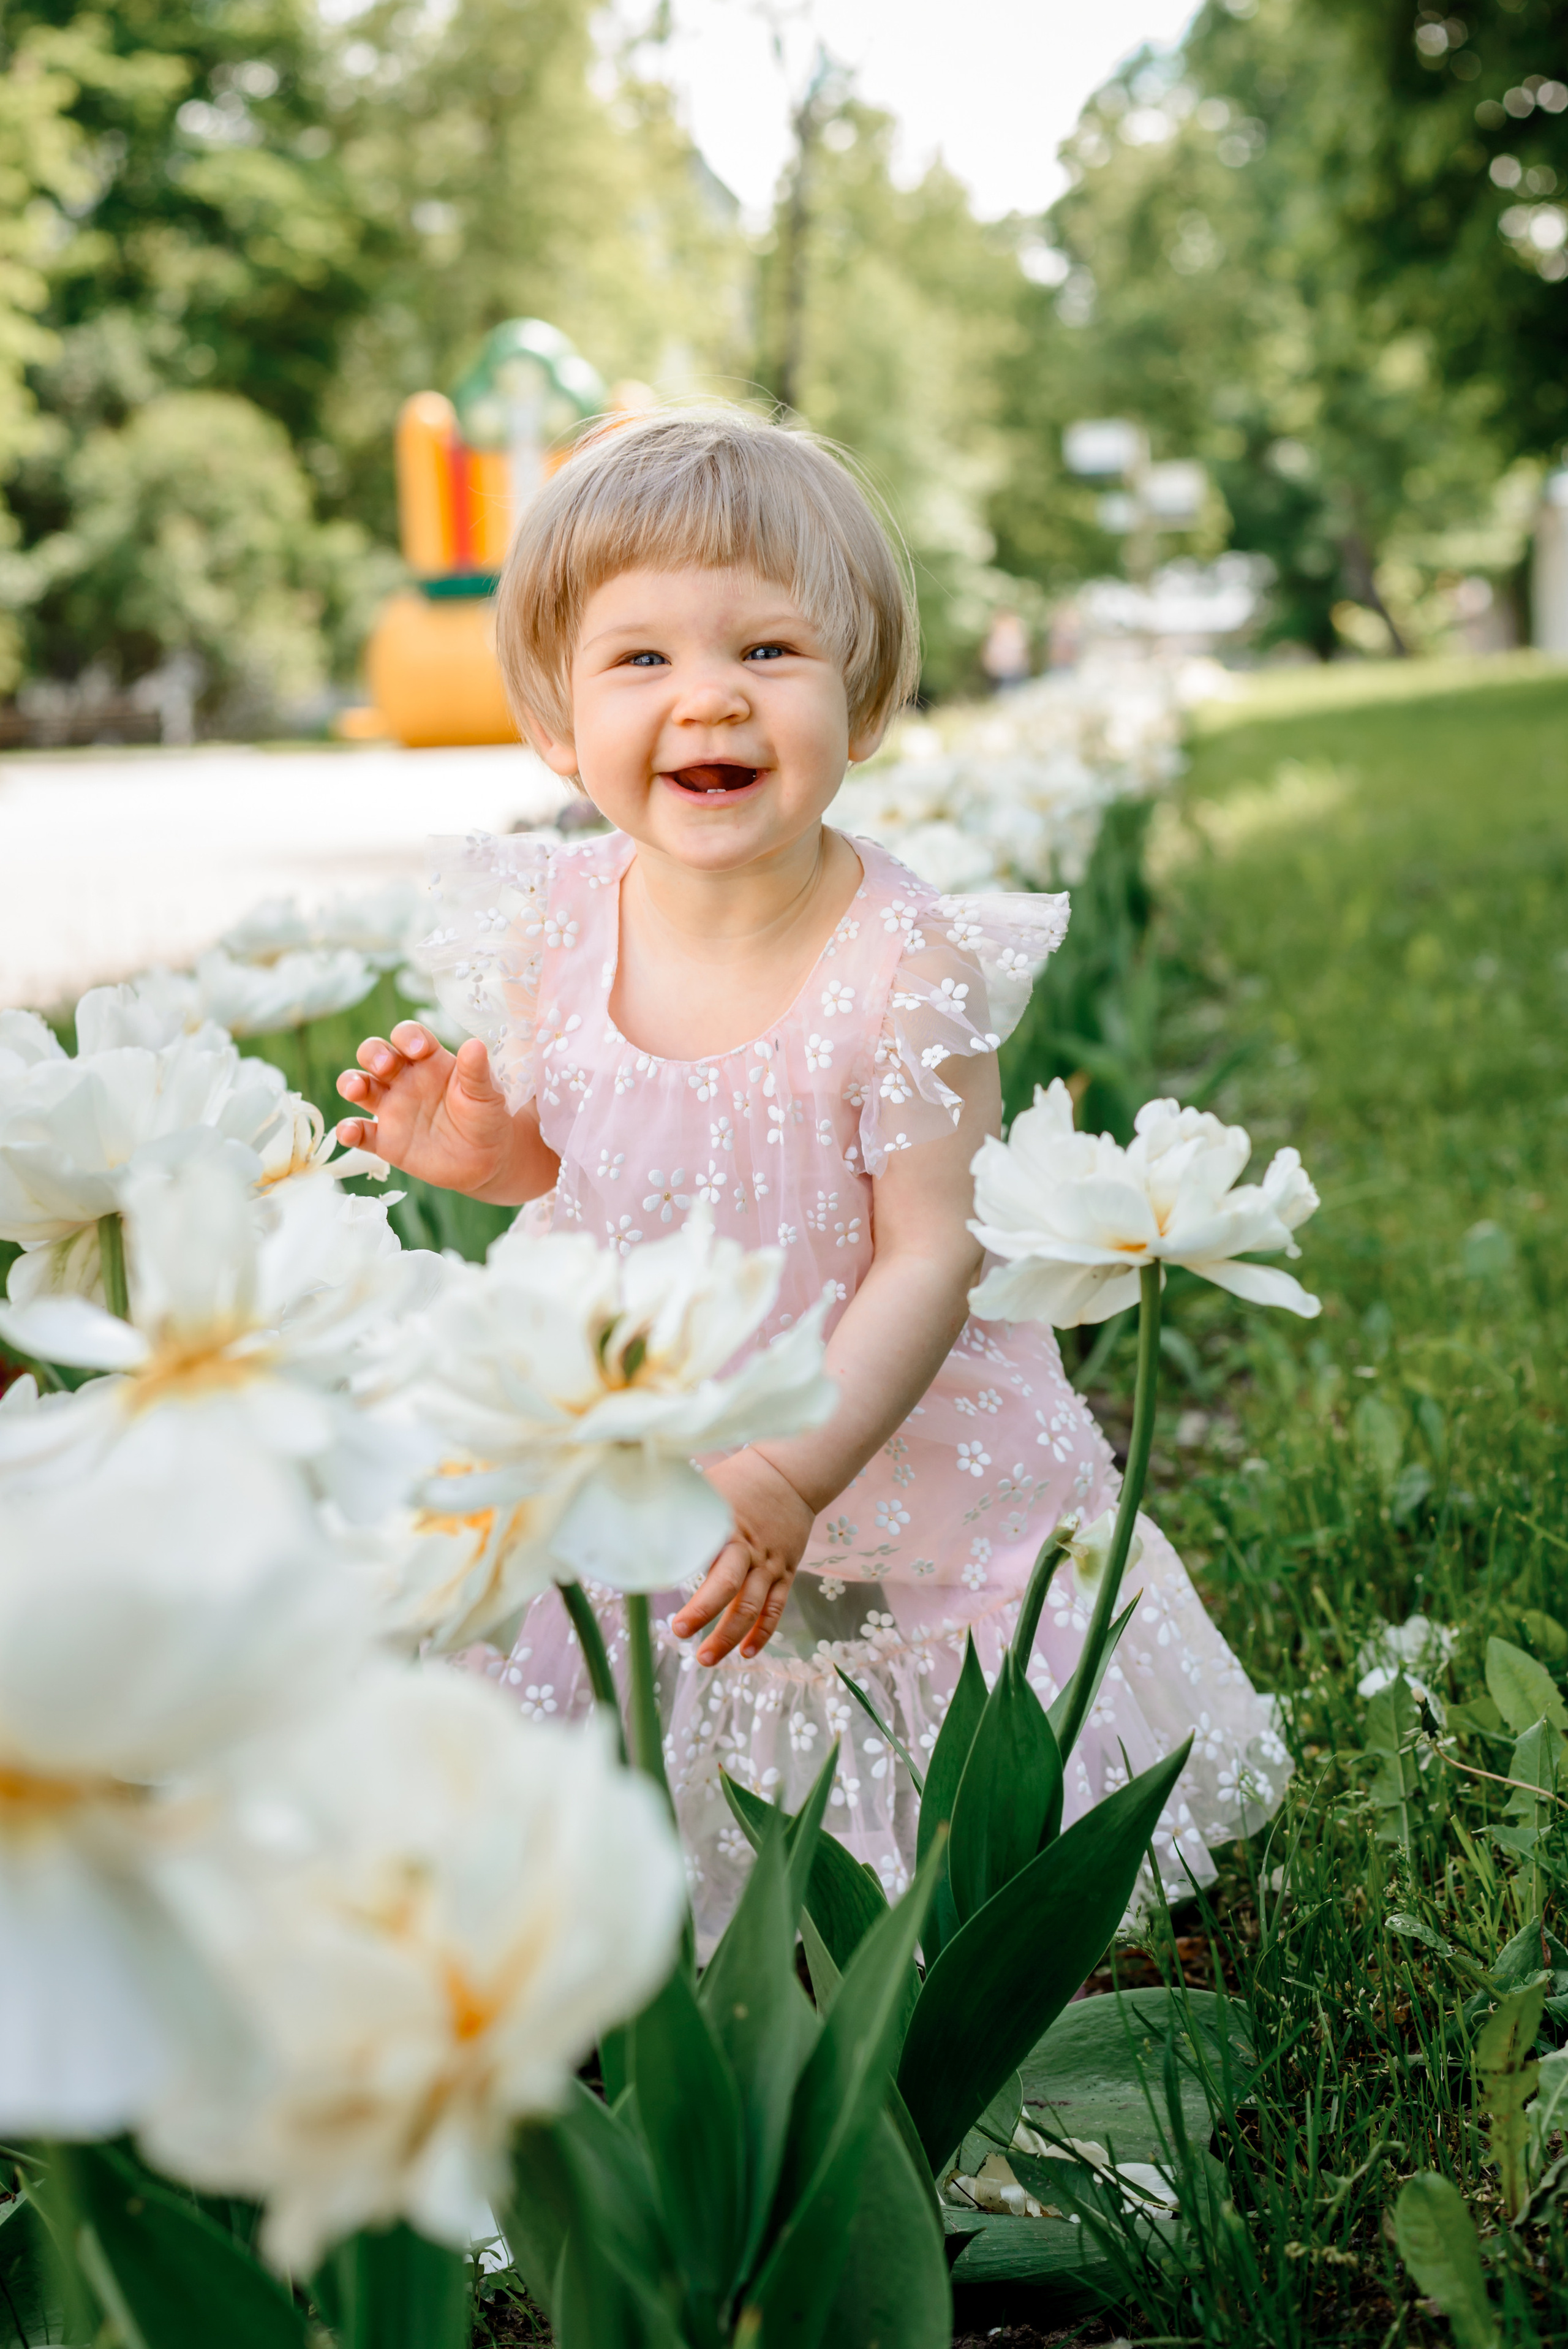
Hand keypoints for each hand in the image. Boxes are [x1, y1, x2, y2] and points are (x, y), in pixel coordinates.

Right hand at [335, 1023, 517, 1196]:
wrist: (487, 1159)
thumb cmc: (486, 1117)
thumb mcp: (487, 1094)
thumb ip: (477, 1071)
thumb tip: (475, 1044)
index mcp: (429, 1061)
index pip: (408, 1036)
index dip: (408, 1037)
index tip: (419, 1050)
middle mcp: (405, 1079)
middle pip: (375, 1054)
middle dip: (373, 1053)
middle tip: (385, 1066)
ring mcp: (392, 1108)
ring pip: (360, 1086)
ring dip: (351, 1083)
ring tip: (355, 1090)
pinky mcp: (386, 1140)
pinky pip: (360, 1133)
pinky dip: (349, 1131)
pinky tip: (348, 1133)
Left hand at [672, 1449, 815, 1666]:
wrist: (790, 1474)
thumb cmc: (738, 1480)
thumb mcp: (704, 1487)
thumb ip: (675, 1508)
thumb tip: (630, 1523)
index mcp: (723, 1527)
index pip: (697, 1554)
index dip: (676, 1572)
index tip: (654, 1583)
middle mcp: (747, 1549)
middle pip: (727, 1586)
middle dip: (702, 1612)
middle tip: (678, 1632)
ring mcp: (768, 1564)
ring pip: (752, 1607)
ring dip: (730, 1635)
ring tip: (706, 1659)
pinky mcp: (785, 1572)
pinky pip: (775, 1608)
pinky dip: (763, 1633)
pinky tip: (747, 1653)